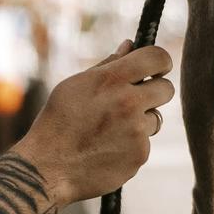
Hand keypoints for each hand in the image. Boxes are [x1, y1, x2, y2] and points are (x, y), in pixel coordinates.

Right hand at [13, 41, 175, 207]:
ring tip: (109, 131)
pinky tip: (107, 149)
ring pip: (156, 117)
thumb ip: (107, 65)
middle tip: (133, 101)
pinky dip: (131, 145)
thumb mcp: (74, 87)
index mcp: (111, 80)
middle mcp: (128, 102)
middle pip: (167, 88)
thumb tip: (130, 44)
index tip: (156, 69)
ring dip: (140, 122)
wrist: (46, 169)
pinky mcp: (140, 154)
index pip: (157, 57)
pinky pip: (145, 142)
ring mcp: (136, 130)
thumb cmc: (58, 123)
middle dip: (154, 92)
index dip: (161, 61)